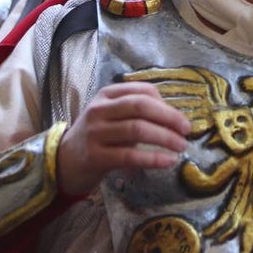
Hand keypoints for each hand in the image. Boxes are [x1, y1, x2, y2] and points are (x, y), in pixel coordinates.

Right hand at [57, 82, 190, 196]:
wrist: (65, 161)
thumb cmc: (99, 136)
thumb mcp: (114, 116)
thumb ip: (138, 112)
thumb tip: (175, 117)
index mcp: (107, 95)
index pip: (142, 91)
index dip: (167, 104)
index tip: (182, 119)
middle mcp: (99, 110)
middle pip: (141, 106)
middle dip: (169, 117)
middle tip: (187, 130)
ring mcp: (95, 132)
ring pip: (137, 129)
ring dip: (165, 138)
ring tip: (181, 146)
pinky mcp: (94, 156)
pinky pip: (129, 155)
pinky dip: (153, 158)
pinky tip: (168, 161)